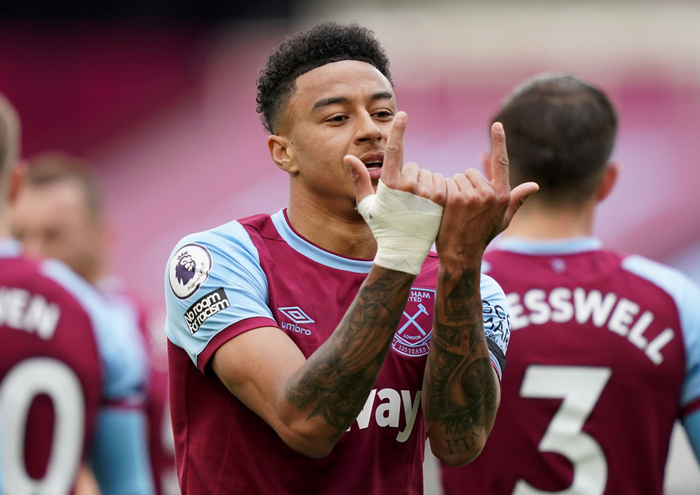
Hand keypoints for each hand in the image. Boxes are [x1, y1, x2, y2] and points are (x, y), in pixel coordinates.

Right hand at [343, 111, 446, 274]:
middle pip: (413, 167)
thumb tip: (348, 157)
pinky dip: (436, 190)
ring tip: (417, 206)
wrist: (404, 250)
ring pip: (428, 174)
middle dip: (410, 178)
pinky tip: (429, 207)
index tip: (403, 114)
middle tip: (405, 201)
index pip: (393, 150)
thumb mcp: (366, 205)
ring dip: (424, 185)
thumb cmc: (382, 227)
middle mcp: (408, 186)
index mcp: (389, 184)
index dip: (398, 130)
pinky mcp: (441, 198)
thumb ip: (358, 179)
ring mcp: (427, 192)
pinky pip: (441, 182)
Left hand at [436, 122, 538, 263]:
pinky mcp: (456, 198)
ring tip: (456, 210)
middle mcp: (491, 194)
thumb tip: (535, 185)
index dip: (499, 141)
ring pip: (458, 178)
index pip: (501, 162)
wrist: (461, 254)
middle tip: (464, 207)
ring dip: (454, 190)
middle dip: (465, 185)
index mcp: (503, 195)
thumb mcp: (503, 220)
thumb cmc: (482, 236)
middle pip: (471, 173)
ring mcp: (473, 196)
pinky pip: (447, 183)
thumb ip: (517, 199)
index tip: (497, 124)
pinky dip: (444, 192)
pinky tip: (446, 208)